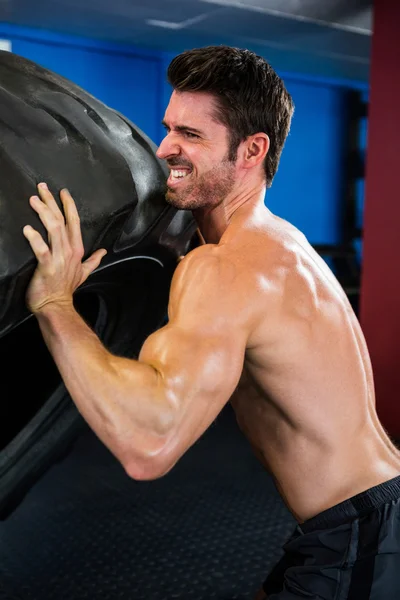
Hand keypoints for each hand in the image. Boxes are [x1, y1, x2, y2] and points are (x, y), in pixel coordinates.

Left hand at [23, 183, 106, 313]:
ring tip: (33, 200)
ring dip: (43, 213)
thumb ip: (93, 260)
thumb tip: (104, 252)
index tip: (62, 192)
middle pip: (61, 220)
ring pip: (53, 230)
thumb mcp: (84, 273)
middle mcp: (69, 251)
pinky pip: (42, 249)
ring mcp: (59, 258)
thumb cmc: (65, 289)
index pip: (74, 222)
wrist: (56, 306)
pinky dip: (35, 238)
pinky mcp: (47, 267)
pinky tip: (27, 228)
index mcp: (77, 249)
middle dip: (52, 202)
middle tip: (41, 187)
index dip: (69, 205)